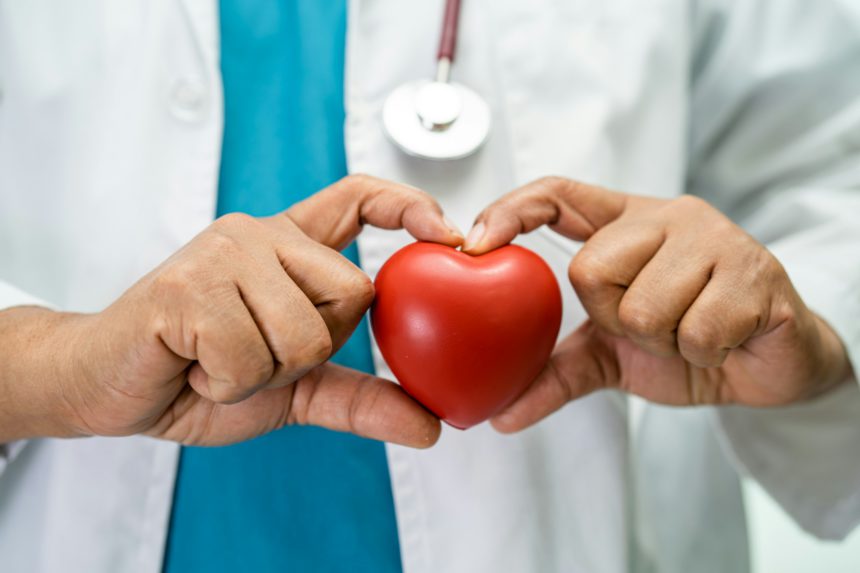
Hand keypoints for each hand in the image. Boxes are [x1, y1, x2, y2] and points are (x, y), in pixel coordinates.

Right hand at [0, 175, 462, 446]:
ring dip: (264, 373)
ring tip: (217, 358)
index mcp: (287, 246)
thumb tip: (431, 425)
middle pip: (353, 294)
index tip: (449, 233)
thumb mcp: (293, 388)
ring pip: (305, 333)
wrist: (109, 386)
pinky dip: (226, 383)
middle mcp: (260, 235)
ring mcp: (223, 254)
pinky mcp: (186, 287)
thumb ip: (359, 397)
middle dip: (311, 350)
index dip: (408, 205)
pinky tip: (193, 364)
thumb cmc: (200, 373)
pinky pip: (251, 356)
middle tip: (254, 353)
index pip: (358, 197)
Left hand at [463, 177, 851, 431]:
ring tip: (689, 332)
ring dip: (663, 341)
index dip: (512, 209)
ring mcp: (716, 238)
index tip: (474, 243)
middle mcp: (667, 217)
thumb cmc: (685, 344)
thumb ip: (555, 374)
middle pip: (591, 269)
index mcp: (625, 223)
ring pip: (644, 306)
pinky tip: (722, 340)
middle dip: (613, 319)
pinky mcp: (758, 272)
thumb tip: (498, 415)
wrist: (766, 367)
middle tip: (648, 326)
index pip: (557, 193)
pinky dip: (703, 352)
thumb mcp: (610, 356)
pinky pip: (698, 328)